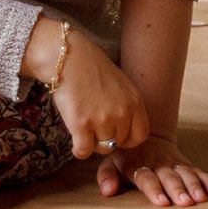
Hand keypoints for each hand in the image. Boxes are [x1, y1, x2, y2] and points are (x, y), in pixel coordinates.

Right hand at [50, 36, 150, 157]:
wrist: (66, 57)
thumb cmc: (90, 68)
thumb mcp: (121, 84)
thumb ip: (126, 105)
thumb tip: (123, 130)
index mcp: (135, 101)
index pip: (141, 134)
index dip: (128, 139)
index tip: (117, 135)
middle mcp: (122, 112)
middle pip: (119, 143)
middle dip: (107, 139)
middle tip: (94, 129)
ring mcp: (102, 119)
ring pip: (102, 148)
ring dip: (92, 142)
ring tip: (84, 129)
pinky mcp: (81, 124)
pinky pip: (84, 151)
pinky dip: (79, 149)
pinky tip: (75, 141)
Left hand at [96, 133, 207, 206]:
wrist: (147, 134)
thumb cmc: (126, 155)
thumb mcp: (110, 161)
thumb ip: (106, 176)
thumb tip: (108, 191)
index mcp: (138, 164)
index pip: (146, 178)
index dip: (154, 189)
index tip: (161, 201)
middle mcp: (157, 163)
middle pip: (169, 177)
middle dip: (178, 189)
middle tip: (185, 202)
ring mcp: (173, 162)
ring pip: (185, 174)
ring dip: (194, 186)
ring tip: (201, 198)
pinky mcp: (185, 163)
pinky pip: (197, 170)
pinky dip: (207, 180)